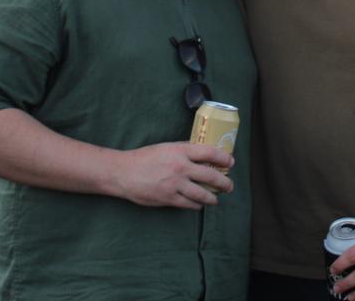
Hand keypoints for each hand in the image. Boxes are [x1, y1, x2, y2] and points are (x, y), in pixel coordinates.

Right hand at [114, 142, 234, 209]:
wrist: (123, 172)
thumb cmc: (144, 158)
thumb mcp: (166, 148)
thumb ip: (183, 150)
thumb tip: (202, 153)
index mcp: (180, 151)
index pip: (209, 152)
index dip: (223, 158)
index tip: (230, 162)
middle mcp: (180, 167)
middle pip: (210, 176)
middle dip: (224, 183)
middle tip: (229, 186)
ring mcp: (175, 184)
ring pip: (202, 194)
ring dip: (212, 198)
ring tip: (216, 199)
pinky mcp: (168, 198)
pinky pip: (189, 204)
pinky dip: (197, 205)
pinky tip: (199, 205)